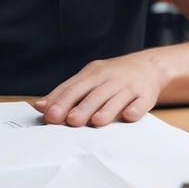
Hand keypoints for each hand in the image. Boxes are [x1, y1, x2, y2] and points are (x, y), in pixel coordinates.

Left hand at [33, 53, 163, 126]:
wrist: (148, 66)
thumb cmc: (112, 76)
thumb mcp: (89, 78)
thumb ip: (66, 92)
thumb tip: (40, 106)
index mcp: (92, 74)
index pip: (74, 87)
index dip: (61, 101)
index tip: (49, 115)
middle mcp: (109, 78)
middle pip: (93, 93)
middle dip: (81, 107)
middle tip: (69, 121)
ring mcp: (128, 86)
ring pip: (116, 98)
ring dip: (106, 110)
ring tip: (95, 122)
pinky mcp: (146, 95)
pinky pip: (141, 103)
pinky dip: (134, 109)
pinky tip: (128, 116)